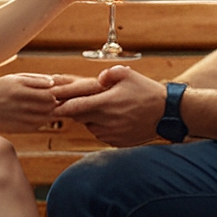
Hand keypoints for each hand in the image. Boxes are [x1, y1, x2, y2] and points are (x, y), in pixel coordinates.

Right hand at [0, 73, 63, 132]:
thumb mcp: (13, 78)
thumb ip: (34, 79)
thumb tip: (53, 82)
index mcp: (21, 89)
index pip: (50, 92)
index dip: (56, 91)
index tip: (54, 89)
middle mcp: (22, 105)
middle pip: (51, 105)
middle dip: (55, 101)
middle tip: (54, 97)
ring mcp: (23, 118)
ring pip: (48, 116)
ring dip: (50, 111)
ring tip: (44, 105)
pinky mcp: (22, 129)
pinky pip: (41, 124)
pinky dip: (43, 119)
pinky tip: (37, 113)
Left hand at [53, 65, 168, 146]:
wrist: (167, 113)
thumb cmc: (147, 92)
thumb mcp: (128, 75)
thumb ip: (109, 74)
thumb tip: (97, 78)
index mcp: (106, 103)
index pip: (74, 106)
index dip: (60, 105)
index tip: (50, 103)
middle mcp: (106, 121)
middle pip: (79, 116)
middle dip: (74, 109)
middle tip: (72, 101)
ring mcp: (111, 134)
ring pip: (89, 126)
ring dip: (89, 117)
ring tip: (102, 107)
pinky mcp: (116, 142)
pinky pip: (101, 134)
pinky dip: (101, 126)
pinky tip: (112, 118)